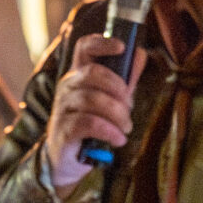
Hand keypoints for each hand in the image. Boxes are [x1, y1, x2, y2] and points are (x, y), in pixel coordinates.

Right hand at [43, 36, 145, 192]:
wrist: (68, 160)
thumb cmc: (90, 125)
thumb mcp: (111, 100)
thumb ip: (125, 79)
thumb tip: (139, 54)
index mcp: (79, 74)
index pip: (84, 47)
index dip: (101, 42)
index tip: (121, 47)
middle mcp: (67, 86)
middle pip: (93, 73)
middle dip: (118, 89)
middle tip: (129, 109)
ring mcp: (62, 107)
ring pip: (93, 99)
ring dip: (117, 114)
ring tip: (125, 128)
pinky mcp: (63, 129)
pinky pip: (89, 123)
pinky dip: (109, 131)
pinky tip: (118, 139)